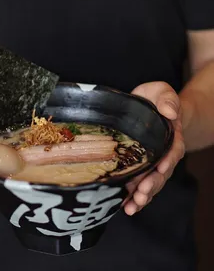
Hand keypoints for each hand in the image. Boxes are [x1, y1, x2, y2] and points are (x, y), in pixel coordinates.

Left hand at [124, 82, 184, 215]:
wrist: (149, 108)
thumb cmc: (155, 100)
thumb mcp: (162, 92)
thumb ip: (167, 99)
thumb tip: (170, 111)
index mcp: (169, 136)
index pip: (172, 150)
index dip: (168, 160)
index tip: (161, 168)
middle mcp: (162, 154)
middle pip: (161, 173)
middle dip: (152, 184)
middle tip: (141, 193)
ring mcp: (150, 163)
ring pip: (150, 183)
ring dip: (143, 195)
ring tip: (134, 205)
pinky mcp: (138, 167)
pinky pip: (137, 184)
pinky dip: (133, 196)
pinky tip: (127, 207)